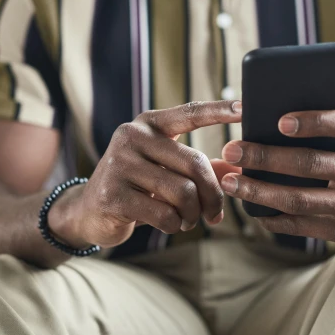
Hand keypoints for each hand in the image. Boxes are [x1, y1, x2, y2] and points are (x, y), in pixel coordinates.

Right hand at [49, 101, 241, 248]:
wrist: (89, 211)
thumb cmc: (137, 187)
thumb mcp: (166, 170)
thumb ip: (200, 166)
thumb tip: (238, 166)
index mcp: (149, 123)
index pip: (190, 113)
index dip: (219, 111)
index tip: (245, 108)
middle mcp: (132, 136)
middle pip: (195, 164)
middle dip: (212, 195)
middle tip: (215, 215)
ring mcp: (120, 164)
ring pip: (183, 193)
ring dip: (193, 215)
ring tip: (188, 221)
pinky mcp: (113, 195)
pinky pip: (165, 214)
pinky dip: (175, 226)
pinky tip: (170, 225)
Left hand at [217, 59, 334, 242]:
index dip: (314, 122)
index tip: (279, 121)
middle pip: (313, 165)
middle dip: (266, 157)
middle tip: (232, 147)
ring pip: (301, 200)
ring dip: (259, 191)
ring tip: (228, 180)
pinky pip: (301, 226)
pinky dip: (271, 216)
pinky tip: (248, 205)